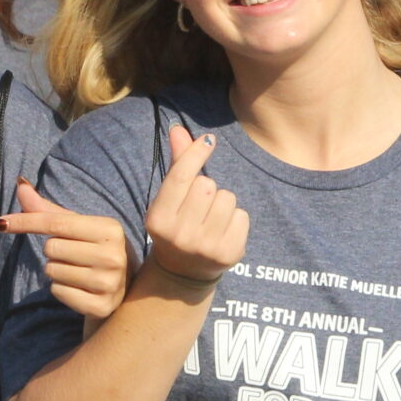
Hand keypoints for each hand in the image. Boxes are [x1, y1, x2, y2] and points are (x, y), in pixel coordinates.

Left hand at [0, 179, 130, 322]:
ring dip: (56, 271)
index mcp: (110, 229)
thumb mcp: (78, 227)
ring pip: (51, 271)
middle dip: (53, 251)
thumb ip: (47, 209)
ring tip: (79, 272)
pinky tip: (80, 289)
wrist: (123, 288)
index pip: (55, 222)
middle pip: (51, 248)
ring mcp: (108, 282)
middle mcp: (113, 255)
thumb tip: (20, 184)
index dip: (24, 221)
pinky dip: (61, 290)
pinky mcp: (99, 306)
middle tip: (74, 256)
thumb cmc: (94, 250)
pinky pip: (57, 291)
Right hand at [142, 126, 246, 292]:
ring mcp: (205, 246)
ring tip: (211, 219)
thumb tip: (178, 129)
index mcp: (158, 220)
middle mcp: (179, 234)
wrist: (183, 272)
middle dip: (207, 189)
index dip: (196, 154)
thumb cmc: (176, 224)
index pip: (180, 177)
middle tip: (199, 206)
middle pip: (207, 185)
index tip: (209, 140)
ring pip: (227, 198)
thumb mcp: (168, 199)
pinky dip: (236, 219)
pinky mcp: (228, 253)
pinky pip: (242, 216)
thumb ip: (177, 164)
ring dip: (223, 203)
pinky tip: (223, 231)